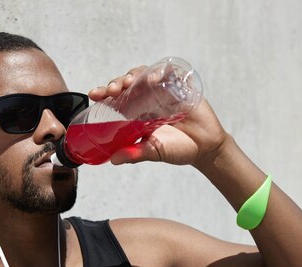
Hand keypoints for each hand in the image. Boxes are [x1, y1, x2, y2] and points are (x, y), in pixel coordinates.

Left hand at [88, 66, 231, 166]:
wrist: (206, 147)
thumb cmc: (178, 149)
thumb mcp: (153, 152)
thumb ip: (135, 153)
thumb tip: (114, 160)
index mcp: (137, 113)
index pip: (117, 98)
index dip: (105, 93)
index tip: (95, 95)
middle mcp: (148, 99)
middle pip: (127, 83)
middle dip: (116, 83)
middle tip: (112, 90)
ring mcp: (164, 91)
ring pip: (143, 74)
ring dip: (133, 75)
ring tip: (129, 82)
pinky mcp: (180, 86)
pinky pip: (168, 72)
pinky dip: (159, 72)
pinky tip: (153, 79)